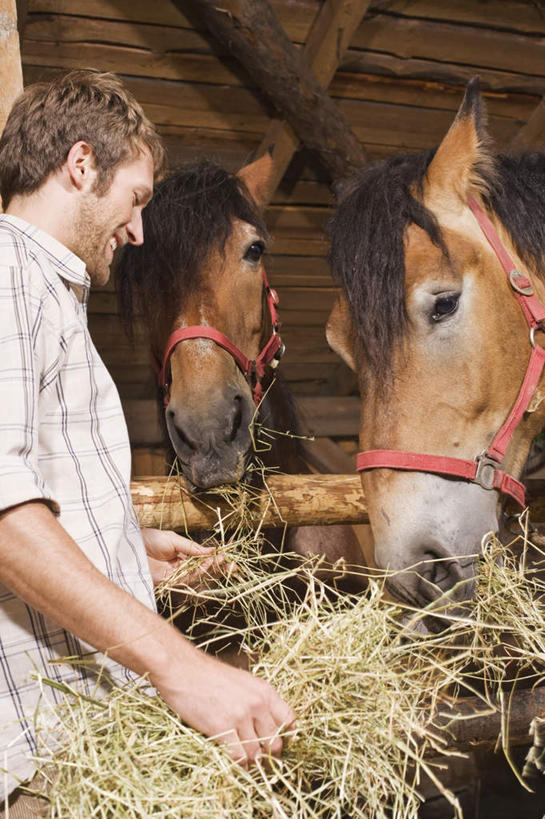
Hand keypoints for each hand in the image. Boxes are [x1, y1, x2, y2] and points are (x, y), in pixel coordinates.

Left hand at [141, 528, 232, 586]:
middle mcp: (178, 566)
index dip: (213, 560)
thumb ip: (192, 548)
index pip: (200, 560)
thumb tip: (211, 551)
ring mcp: (173, 575)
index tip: (225, 556)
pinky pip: (185, 579)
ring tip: (218, 561)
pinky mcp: (167, 582)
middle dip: (217, 569)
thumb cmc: (148, 539)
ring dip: (209, 569)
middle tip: (232, 566)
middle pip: (201, 570)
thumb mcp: (173, 540)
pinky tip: (205, 565)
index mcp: (179, 555)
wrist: (129, 545)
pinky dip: (197, 573)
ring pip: (196, 576)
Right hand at [152, 650, 295, 765]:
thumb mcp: (242, 681)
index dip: (285, 735)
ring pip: (257, 754)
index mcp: (264, 691)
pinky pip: (239, 757)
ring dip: (250, 760)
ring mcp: (241, 716)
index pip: (289, 720)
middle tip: (256, 754)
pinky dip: (237, 763)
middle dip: (267, 752)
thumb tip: (265, 724)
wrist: (183, 670)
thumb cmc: (208, 676)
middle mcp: (257, 703)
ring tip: (241, 757)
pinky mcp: (223, 727)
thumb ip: (256, 700)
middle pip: (276, 742)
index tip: (275, 741)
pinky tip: (230, 757)